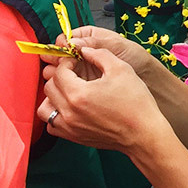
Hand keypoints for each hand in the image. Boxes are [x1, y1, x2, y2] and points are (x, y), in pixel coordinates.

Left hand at [38, 46, 168, 152]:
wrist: (142, 132)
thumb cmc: (135, 101)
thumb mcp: (121, 69)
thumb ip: (100, 55)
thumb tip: (84, 50)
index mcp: (78, 94)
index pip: (59, 72)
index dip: (68, 61)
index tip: (78, 60)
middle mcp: (68, 112)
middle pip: (49, 88)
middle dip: (60, 76)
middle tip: (75, 72)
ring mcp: (69, 127)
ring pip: (44, 108)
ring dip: (53, 96)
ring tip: (70, 90)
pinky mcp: (73, 137)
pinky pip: (52, 124)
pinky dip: (56, 114)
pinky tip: (71, 108)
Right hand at [45, 25, 152, 76]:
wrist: (148, 78)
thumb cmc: (136, 58)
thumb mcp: (118, 46)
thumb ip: (96, 43)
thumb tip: (72, 42)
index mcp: (90, 37)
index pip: (67, 38)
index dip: (62, 45)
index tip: (62, 51)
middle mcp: (82, 53)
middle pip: (60, 55)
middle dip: (56, 60)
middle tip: (55, 67)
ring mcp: (82, 69)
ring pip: (61, 71)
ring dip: (56, 74)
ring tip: (58, 78)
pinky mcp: (83, 84)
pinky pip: (67, 84)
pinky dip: (63, 86)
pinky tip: (64, 89)